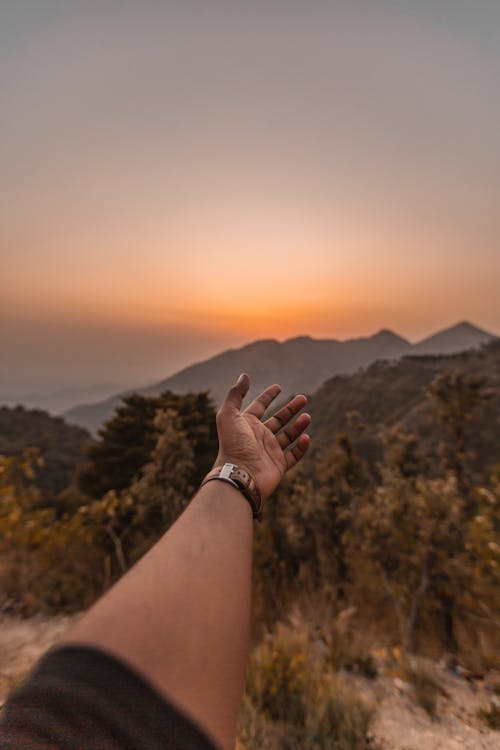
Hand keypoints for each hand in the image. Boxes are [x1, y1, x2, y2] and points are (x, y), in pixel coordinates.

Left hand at [214, 373, 310, 499]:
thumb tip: (244, 375)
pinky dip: (301, 447)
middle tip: (303, 398)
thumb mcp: (229, 415)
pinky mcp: (279, 466)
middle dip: (290, 408)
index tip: (278, 387)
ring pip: (288, 436)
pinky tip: (305, 437)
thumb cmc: (233, 444)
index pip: (259, 406)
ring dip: (298, 425)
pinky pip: (294, 455)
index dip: (268, 396)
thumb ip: (236, 394)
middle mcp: (258, 437)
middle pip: (278, 419)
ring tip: (307, 416)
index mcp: (247, 425)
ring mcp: (269, 452)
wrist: (239, 475)